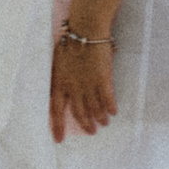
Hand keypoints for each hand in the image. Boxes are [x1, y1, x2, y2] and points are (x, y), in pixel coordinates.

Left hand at [49, 25, 116, 140]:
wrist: (85, 29)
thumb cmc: (70, 41)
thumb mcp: (57, 62)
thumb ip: (59, 78)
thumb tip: (60, 89)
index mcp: (59, 83)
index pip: (56, 110)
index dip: (57, 126)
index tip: (59, 139)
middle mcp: (73, 88)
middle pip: (79, 112)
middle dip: (86, 124)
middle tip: (91, 132)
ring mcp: (88, 84)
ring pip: (94, 108)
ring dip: (99, 117)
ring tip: (103, 123)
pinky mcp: (103, 79)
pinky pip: (107, 99)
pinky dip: (110, 107)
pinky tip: (113, 113)